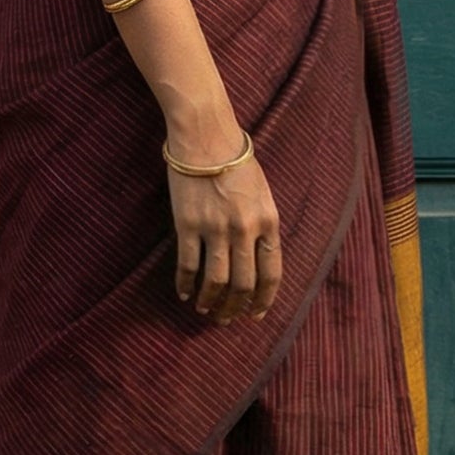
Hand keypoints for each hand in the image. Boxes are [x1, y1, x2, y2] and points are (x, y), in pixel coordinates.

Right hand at [167, 142, 282, 323]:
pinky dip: (184, 284)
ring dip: (210, 301)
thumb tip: (257, 260)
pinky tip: (183, 293)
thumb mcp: (262, 192)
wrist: (205, 135)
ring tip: (205, 310)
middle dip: (235, 308)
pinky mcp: (188, 224)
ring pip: (215, 281)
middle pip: (243, 284)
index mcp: (268, 221)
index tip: (255, 314)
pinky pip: (187, 265)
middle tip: (226, 320)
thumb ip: (262, 225)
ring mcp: (215, 228)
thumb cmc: (234, 160)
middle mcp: (245, 229)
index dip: (263, 300)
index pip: (272, 273)